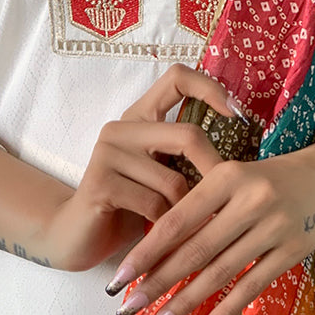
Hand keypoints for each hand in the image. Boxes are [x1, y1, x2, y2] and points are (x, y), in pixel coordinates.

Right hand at [45, 64, 237, 273]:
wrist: (76, 236)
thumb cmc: (129, 205)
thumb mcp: (160, 173)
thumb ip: (185, 157)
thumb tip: (238, 159)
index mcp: (139, 116)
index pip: (176, 77)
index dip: (209, 88)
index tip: (234, 112)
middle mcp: (121, 128)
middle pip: (187, 135)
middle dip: (212, 172)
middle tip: (222, 198)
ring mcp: (107, 153)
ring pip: (173, 180)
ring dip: (183, 209)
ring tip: (176, 223)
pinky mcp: (100, 183)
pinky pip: (154, 204)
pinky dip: (164, 224)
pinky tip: (155, 232)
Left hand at [103, 125, 314, 314]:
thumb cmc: (264, 180)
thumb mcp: (230, 179)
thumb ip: (198, 209)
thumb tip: (151, 254)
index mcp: (226, 177)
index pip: (177, 220)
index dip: (145, 252)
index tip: (117, 277)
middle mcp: (250, 201)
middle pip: (195, 251)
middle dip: (157, 283)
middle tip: (125, 308)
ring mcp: (274, 227)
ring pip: (220, 273)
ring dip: (184, 303)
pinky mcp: (292, 252)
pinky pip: (252, 287)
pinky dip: (224, 312)